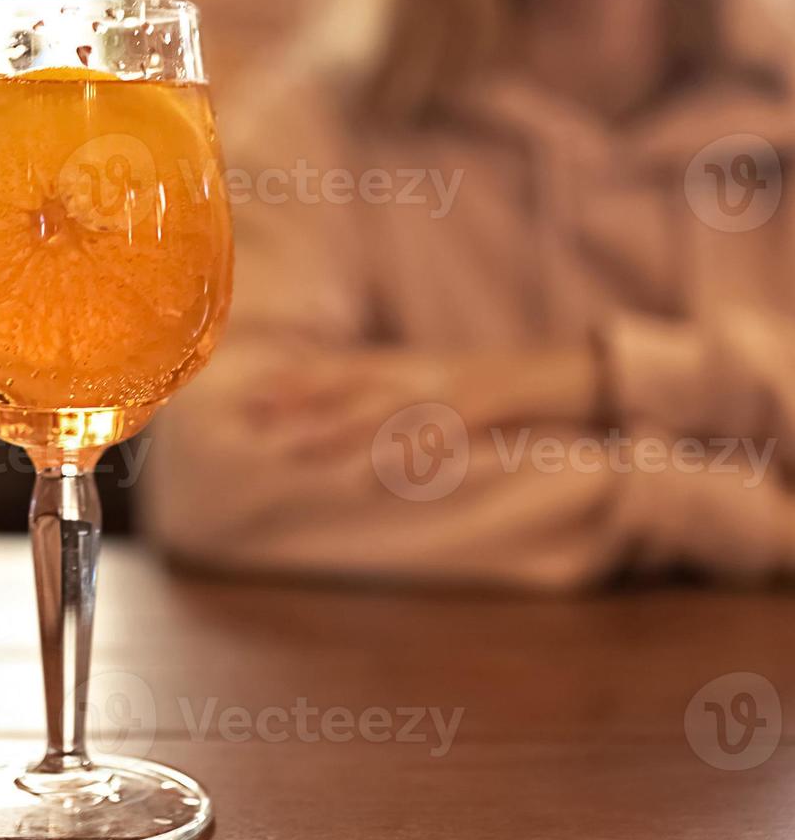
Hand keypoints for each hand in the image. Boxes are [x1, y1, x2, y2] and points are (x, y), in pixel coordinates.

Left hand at [246, 348, 597, 456]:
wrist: (589, 372)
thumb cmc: (518, 390)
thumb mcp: (456, 390)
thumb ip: (411, 402)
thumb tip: (361, 432)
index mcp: (419, 366)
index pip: (347, 368)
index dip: (298, 379)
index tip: (250, 391)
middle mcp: (429, 370)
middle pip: (352, 383)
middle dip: (298, 400)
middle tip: (249, 414)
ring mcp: (461, 383)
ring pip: (387, 407)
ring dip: (335, 429)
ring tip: (290, 449)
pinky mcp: (497, 401)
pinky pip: (445, 428)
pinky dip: (408, 450)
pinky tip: (376, 472)